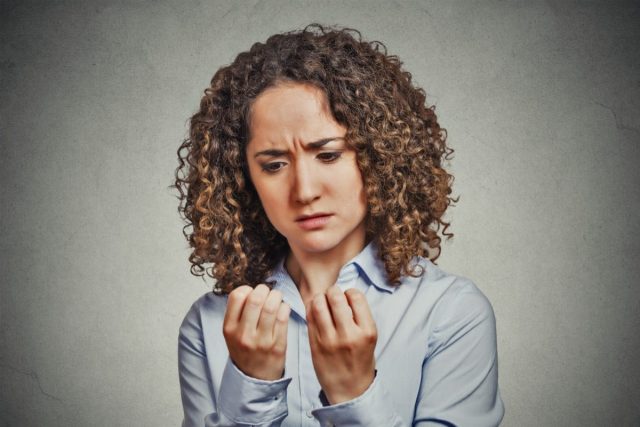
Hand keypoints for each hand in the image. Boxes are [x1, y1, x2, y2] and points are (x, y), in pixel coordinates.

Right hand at [223, 284, 290, 379]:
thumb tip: (251, 288)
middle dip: (264, 290)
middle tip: (267, 292)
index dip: (247, 289)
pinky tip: (283, 308)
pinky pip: (283, 317)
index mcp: (229, 329)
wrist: (254, 378)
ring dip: (276, 296)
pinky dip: (285, 307)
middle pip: (256, 299)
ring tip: (277, 298)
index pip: (236, 296)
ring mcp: (261, 341)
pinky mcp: (277, 346)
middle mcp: (244, 335)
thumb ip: (237, 312)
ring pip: (271, 306)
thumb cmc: (245, 350)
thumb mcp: (231, 333)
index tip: (252, 292)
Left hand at [306, 285, 376, 403]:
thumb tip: (344, 293)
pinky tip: (315, 312)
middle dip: (332, 291)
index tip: (347, 297)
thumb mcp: (369, 337)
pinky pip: (309, 317)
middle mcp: (349, 334)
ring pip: (318, 304)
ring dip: (319, 298)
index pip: (356, 296)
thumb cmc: (360, 360)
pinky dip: (311, 309)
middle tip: (331, 296)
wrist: (350, 389)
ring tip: (322, 302)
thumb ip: (359, 316)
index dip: (349, 292)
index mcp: (367, 331)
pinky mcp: (315, 345)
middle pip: (335, 296)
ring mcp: (330, 340)